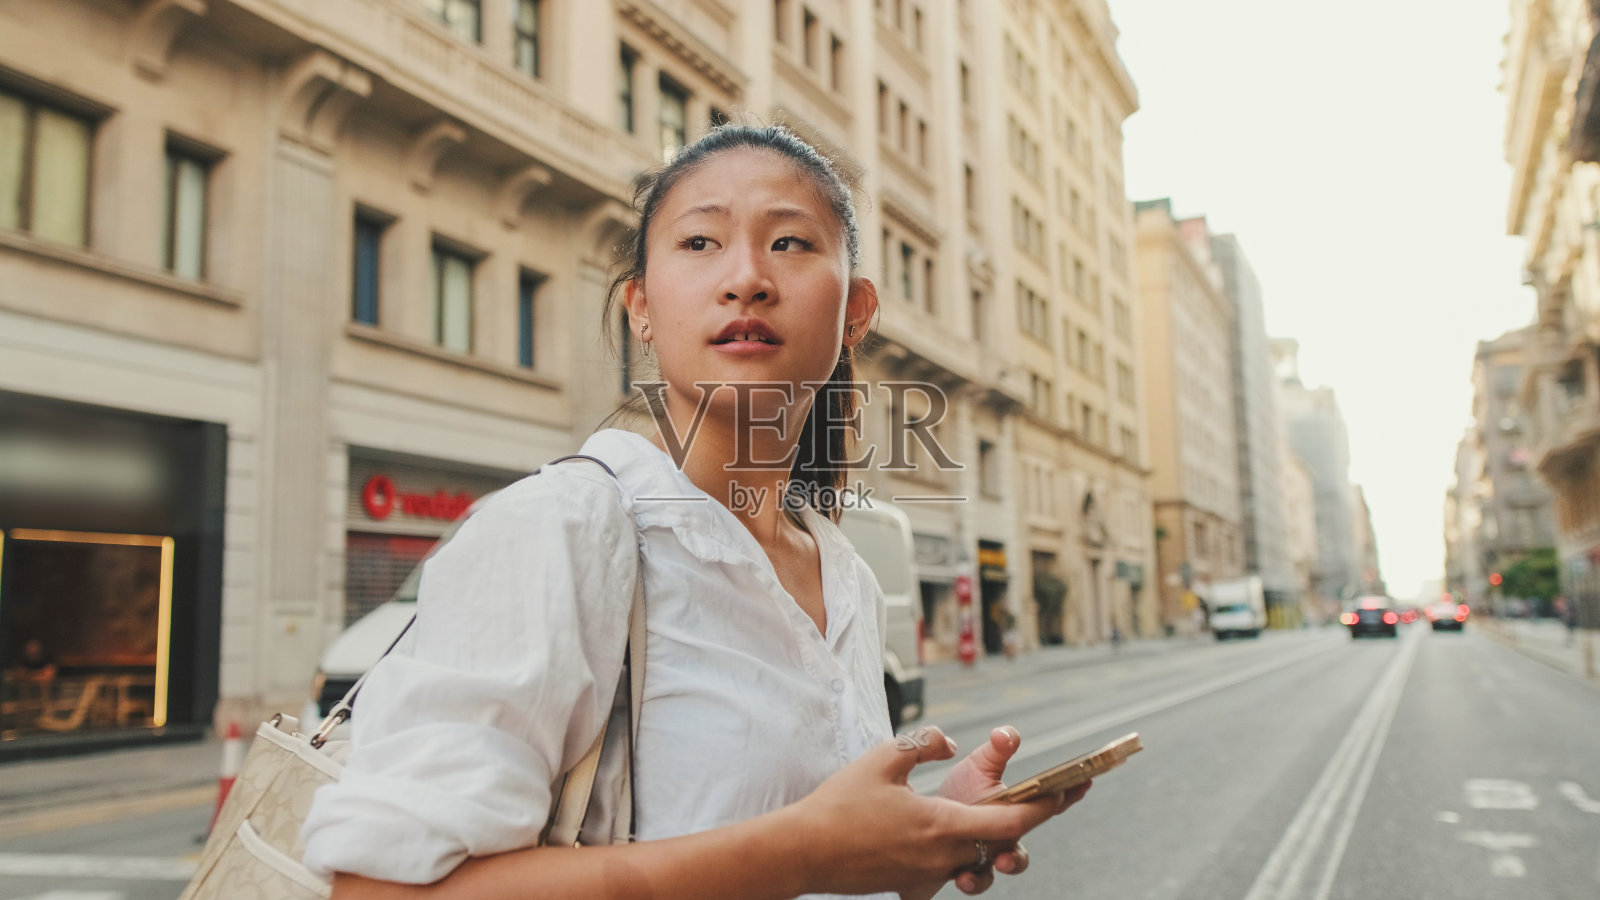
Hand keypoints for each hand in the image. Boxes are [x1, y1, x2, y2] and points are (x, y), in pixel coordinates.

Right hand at [789, 726, 1080, 897]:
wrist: (802, 851)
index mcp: (943, 825)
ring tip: (993, 825)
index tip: (1066, 792)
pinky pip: (940, 881)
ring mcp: (925, 877)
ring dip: (989, 847)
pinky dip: (950, 866)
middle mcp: (942, 857)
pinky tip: (941, 851)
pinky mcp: (907, 887)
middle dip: (1024, 824)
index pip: (1012, 823)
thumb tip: (949, 742)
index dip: (1045, 808)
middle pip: (1002, 846)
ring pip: (976, 865)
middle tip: (1044, 802)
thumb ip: (923, 744)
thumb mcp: (883, 758)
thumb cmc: (840, 804)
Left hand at [936, 727, 1091, 894]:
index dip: (1070, 791)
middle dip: (1036, 834)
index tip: (1085, 778)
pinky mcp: (969, 868)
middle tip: (1026, 840)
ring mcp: (992, 853)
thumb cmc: (961, 792)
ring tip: (1002, 861)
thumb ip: (996, 751)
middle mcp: (1010, 833)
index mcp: (1019, 808)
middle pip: (1030, 837)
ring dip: (1010, 864)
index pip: (1050, 802)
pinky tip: (963, 876)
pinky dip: (973, 881)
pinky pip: (976, 880)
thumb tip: (1005, 734)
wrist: (931, 820)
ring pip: (1010, 864)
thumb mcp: (978, 767)